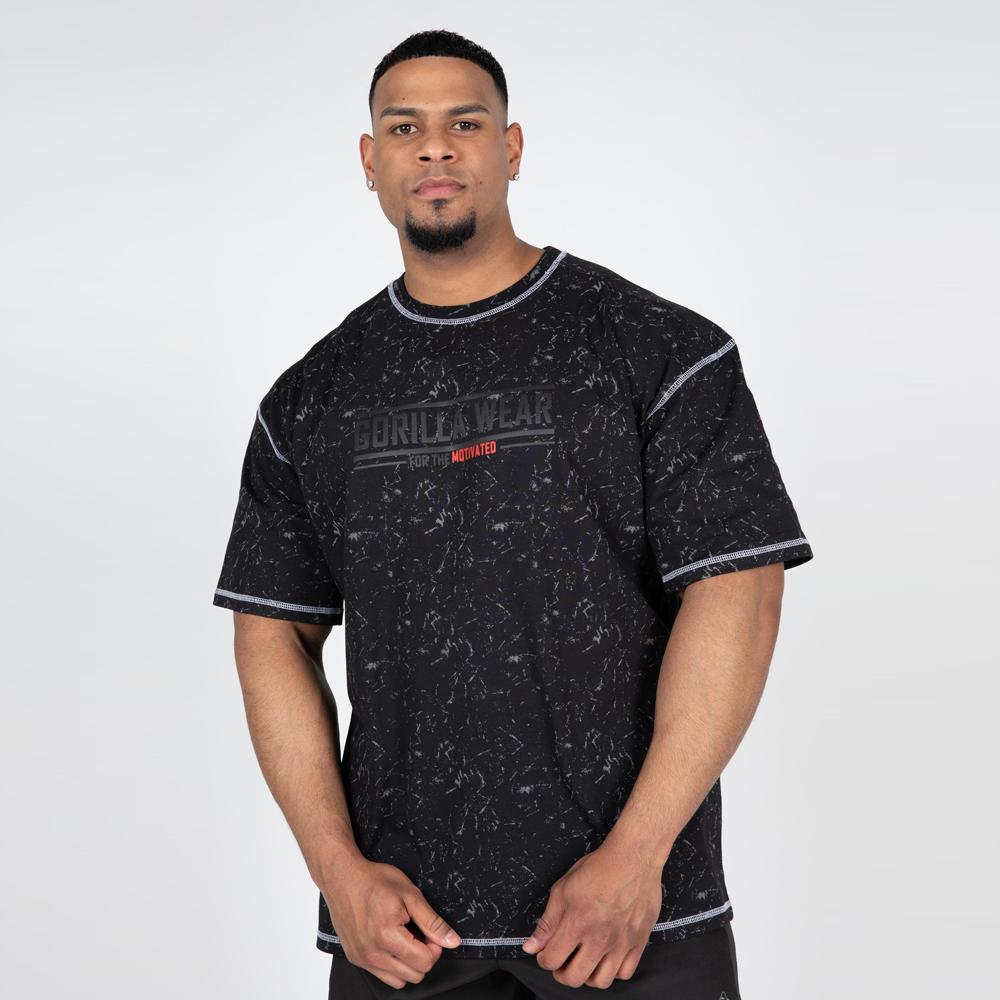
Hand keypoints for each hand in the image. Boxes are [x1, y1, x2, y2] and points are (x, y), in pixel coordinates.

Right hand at [321, 854, 461, 987]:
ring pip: (400, 981)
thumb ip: (432, 921)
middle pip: (415, 975)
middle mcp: (372, 954)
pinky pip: (383, 976)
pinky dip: (393, 965)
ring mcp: (362, 959)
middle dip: (423, 955)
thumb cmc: (374, 881)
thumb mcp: (410, 894)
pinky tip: (391, 942)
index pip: (425, 962)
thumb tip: (452, 941)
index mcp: (387, 936)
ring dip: (408, 964)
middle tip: (418, 932)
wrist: (343, 877)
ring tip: (404, 938)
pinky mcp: (355, 959)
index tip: (429, 930)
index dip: (435, 946)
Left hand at [521, 840, 663, 987]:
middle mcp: (599, 938)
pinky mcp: (638, 942)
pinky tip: (606, 957)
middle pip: (574, 978)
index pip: (551, 960)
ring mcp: (620, 943)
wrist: (633, 858)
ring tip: (583, 961)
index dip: (543, 959)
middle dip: (561, 973)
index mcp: (577, 923)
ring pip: (600, 982)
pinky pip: (625, 973)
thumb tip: (531, 946)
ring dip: (587, 975)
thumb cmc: (599, 868)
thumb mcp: (563, 888)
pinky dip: (613, 971)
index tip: (545, 952)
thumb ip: (547, 921)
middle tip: (562, 961)